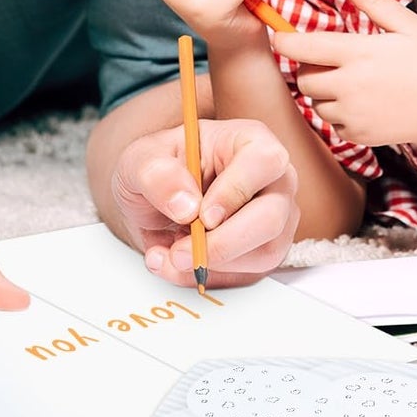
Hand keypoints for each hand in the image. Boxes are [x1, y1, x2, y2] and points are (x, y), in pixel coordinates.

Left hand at [109, 117, 298, 286]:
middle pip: (272, 217)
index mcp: (249, 141)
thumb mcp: (141, 160)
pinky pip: (245, 276)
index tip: (202, 216)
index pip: (263, 161)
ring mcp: (275, 219)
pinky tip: (175, 262)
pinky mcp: (263, 251)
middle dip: (222, 244)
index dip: (235, 191)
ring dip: (211, 264)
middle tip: (180, 252)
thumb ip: (157, 175)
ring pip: (263, 253)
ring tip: (168, 253)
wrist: (155, 199)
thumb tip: (187, 206)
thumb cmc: (158, 168)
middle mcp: (272, 180)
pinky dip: (206, 275)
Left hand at [273, 0, 416, 146]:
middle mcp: (350, 85)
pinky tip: (361, 104)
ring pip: (315, 101)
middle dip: (309, 68)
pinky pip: (331, 123)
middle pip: (303, 77)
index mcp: (359, 53)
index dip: (284, 41)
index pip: (304, 47)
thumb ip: (375, 4)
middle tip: (331, 62)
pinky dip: (338, 114)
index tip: (280, 36)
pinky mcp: (358, 134)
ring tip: (351, 84)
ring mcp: (353, 113)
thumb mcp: (409, 26)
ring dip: (323, 92)